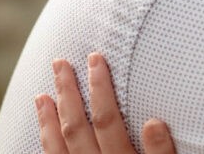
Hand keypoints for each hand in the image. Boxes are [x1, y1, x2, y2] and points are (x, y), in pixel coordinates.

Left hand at [35, 53, 176, 153]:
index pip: (106, 119)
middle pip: (75, 127)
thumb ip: (161, 152)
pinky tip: (45, 128)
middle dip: (67, 92)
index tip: (95, 58)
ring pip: (59, 144)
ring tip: (42, 94)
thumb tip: (154, 122)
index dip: (99, 87)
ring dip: (49, 117)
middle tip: (60, 63)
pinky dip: (46, 140)